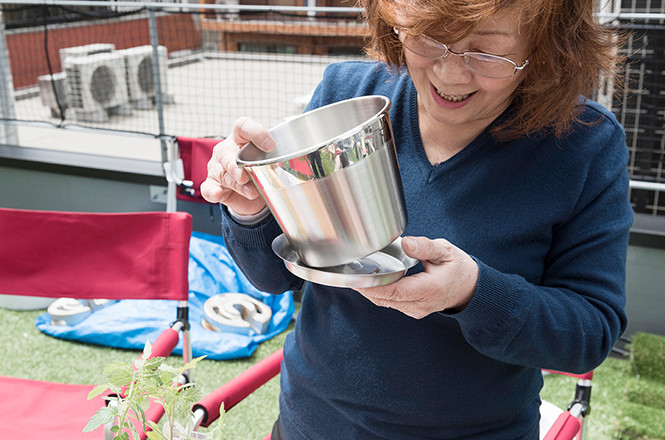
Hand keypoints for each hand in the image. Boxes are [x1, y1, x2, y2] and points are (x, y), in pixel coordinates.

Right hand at [201, 117, 274, 215]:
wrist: (254, 193)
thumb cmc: (260, 169)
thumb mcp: (269, 160)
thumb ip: (276, 156)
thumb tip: (289, 159)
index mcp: (241, 137)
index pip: (243, 126)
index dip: (256, 133)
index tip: (271, 146)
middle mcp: (226, 150)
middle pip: (227, 153)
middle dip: (236, 165)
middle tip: (246, 175)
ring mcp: (217, 167)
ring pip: (223, 174)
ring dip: (237, 184)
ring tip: (251, 192)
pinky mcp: (213, 185)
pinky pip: (208, 188)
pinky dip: (212, 192)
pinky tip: (218, 194)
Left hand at [355, 236, 478, 318]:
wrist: (470, 288)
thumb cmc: (458, 268)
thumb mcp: (445, 251)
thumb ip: (424, 247)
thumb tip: (406, 243)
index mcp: (429, 290)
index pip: (394, 291)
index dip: (372, 287)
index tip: (357, 279)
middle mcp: (420, 304)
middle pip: (384, 299)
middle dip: (365, 287)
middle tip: (349, 273)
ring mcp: (415, 310)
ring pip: (385, 302)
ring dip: (371, 290)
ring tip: (357, 275)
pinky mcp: (412, 310)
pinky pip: (390, 303)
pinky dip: (379, 293)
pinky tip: (371, 280)